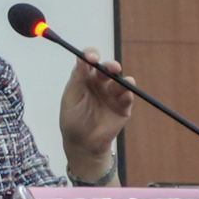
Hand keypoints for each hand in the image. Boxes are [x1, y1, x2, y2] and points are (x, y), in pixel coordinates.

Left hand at [59, 48, 133, 179]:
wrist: (82, 143)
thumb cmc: (72, 119)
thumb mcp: (70, 98)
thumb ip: (77, 79)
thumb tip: (81, 58)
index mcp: (84, 78)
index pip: (89, 61)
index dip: (91, 55)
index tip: (92, 57)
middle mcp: (99, 83)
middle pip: (107, 68)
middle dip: (110, 66)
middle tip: (111, 68)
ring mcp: (112, 94)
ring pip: (120, 81)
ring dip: (121, 79)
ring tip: (119, 83)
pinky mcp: (122, 107)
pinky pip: (128, 97)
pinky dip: (128, 94)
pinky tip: (125, 95)